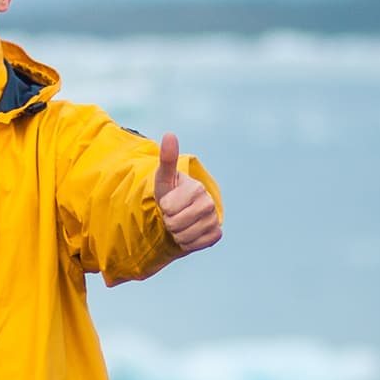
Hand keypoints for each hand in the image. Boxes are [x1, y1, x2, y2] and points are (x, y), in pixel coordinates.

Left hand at [154, 132, 220, 252]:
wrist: (183, 211)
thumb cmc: (171, 192)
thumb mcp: (164, 177)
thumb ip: (167, 158)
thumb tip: (169, 134)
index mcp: (197, 188)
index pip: (168, 208)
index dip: (163, 208)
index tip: (168, 202)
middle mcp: (209, 203)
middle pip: (175, 224)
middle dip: (169, 222)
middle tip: (174, 214)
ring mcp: (214, 219)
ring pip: (184, 237)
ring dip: (177, 233)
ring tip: (180, 222)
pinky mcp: (216, 234)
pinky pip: (195, 245)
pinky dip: (188, 242)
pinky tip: (189, 231)